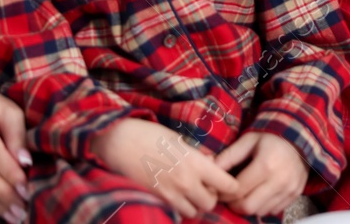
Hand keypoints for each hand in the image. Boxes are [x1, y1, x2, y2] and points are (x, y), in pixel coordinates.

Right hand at [94, 118, 239, 217]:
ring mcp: (170, 194)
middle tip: (206, 187)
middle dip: (211, 197)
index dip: (231, 185)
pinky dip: (180, 208)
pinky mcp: (156, 201)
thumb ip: (198, 155)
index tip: (227, 182)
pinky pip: (176, 212)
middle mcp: (186, 182)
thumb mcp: (180, 140)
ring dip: (195, 205)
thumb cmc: (150, 135)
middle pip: (210, 203)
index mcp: (196, 163)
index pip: (226, 184)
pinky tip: (176, 196)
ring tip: (190, 193)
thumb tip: (211, 163)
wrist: (118, 142)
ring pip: (194, 212)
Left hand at [214, 131, 308, 216]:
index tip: (218, 190)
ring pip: (260, 211)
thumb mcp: (248, 140)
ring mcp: (289, 189)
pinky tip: (260, 194)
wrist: (301, 135)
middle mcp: (279, 180)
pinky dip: (263, 206)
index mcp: (266, 165)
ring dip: (249, 206)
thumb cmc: (271, 136)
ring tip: (245, 194)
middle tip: (231, 196)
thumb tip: (210, 170)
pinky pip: (274, 210)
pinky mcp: (296, 194)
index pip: (238, 190)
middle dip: (235, 204)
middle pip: (248, 206)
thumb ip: (229, 156)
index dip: (224, 194)